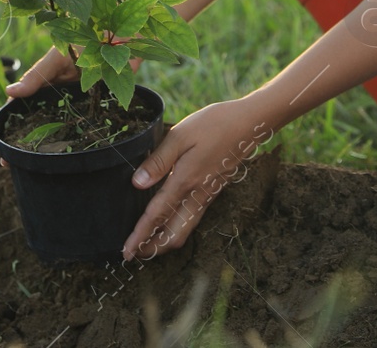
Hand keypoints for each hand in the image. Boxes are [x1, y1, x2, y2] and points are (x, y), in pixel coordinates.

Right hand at [0, 46, 143, 167]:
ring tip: (43, 169)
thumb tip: (9, 93)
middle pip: (42, 125)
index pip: (23, 110)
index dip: (12, 130)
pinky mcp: (101, 107)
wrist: (121, 35)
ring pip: (65, 130)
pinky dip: (85, 141)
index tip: (4, 152)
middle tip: (17, 166)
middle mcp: (60, 98)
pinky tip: (79, 158)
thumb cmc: (84, 38)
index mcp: (45, 86)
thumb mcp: (56, 57)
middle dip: (30, 146)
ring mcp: (80, 105)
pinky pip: (92, 127)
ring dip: (56, 147)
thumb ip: (36, 76)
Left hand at [120, 96, 273, 260]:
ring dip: (164, 241)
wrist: (249, 124)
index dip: (140, 235)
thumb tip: (137, 184)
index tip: (127, 252)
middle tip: (134, 253)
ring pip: (184, 230)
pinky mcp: (212, 192)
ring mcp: (207, 195)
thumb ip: (158, 160)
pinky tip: (167, 221)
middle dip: (153, 248)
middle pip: (174, 235)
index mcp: (185, 181)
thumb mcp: (180, 135)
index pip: (157, 215)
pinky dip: (176, 228)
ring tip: (147, 242)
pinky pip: (192, 219)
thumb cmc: (213, 125)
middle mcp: (197, 194)